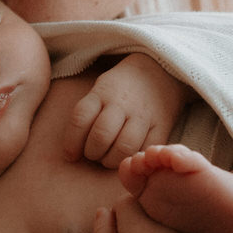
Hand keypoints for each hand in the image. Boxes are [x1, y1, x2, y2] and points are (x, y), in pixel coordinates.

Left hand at [65, 54, 189, 166]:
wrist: (158, 72)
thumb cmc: (120, 89)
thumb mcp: (99, 90)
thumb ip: (87, 115)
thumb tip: (71, 151)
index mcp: (102, 92)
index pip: (80, 118)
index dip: (71, 142)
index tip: (70, 155)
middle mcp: (122, 103)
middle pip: (101, 135)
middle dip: (92, 152)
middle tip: (93, 154)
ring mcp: (144, 115)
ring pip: (124, 147)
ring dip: (111, 160)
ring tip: (108, 158)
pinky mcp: (161, 127)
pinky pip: (144, 150)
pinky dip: (132, 159)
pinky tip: (127, 156)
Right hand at [92, 196, 206, 232]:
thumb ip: (103, 232)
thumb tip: (103, 211)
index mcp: (140, 222)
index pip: (125, 202)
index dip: (120, 220)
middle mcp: (168, 221)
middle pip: (150, 204)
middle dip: (143, 218)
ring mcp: (190, 231)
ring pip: (171, 215)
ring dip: (164, 225)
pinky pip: (191, 228)